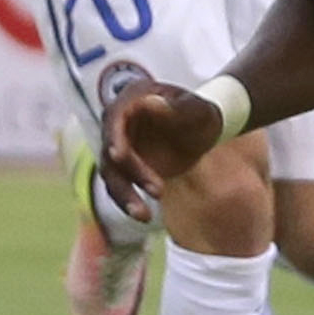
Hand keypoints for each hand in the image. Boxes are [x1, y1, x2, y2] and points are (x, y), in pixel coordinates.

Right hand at [100, 81, 226, 218]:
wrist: (202, 131)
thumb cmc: (201, 114)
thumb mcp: (198, 109)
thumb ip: (177, 107)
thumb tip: (149, 103)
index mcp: (132, 98)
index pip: (115, 118)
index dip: (114, 137)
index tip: (117, 156)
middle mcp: (117, 122)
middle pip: (110, 150)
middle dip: (129, 173)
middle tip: (157, 191)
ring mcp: (118, 146)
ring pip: (112, 174)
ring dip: (125, 195)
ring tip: (144, 215)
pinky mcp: (124, 168)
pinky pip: (121, 187)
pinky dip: (129, 202)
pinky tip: (145, 216)